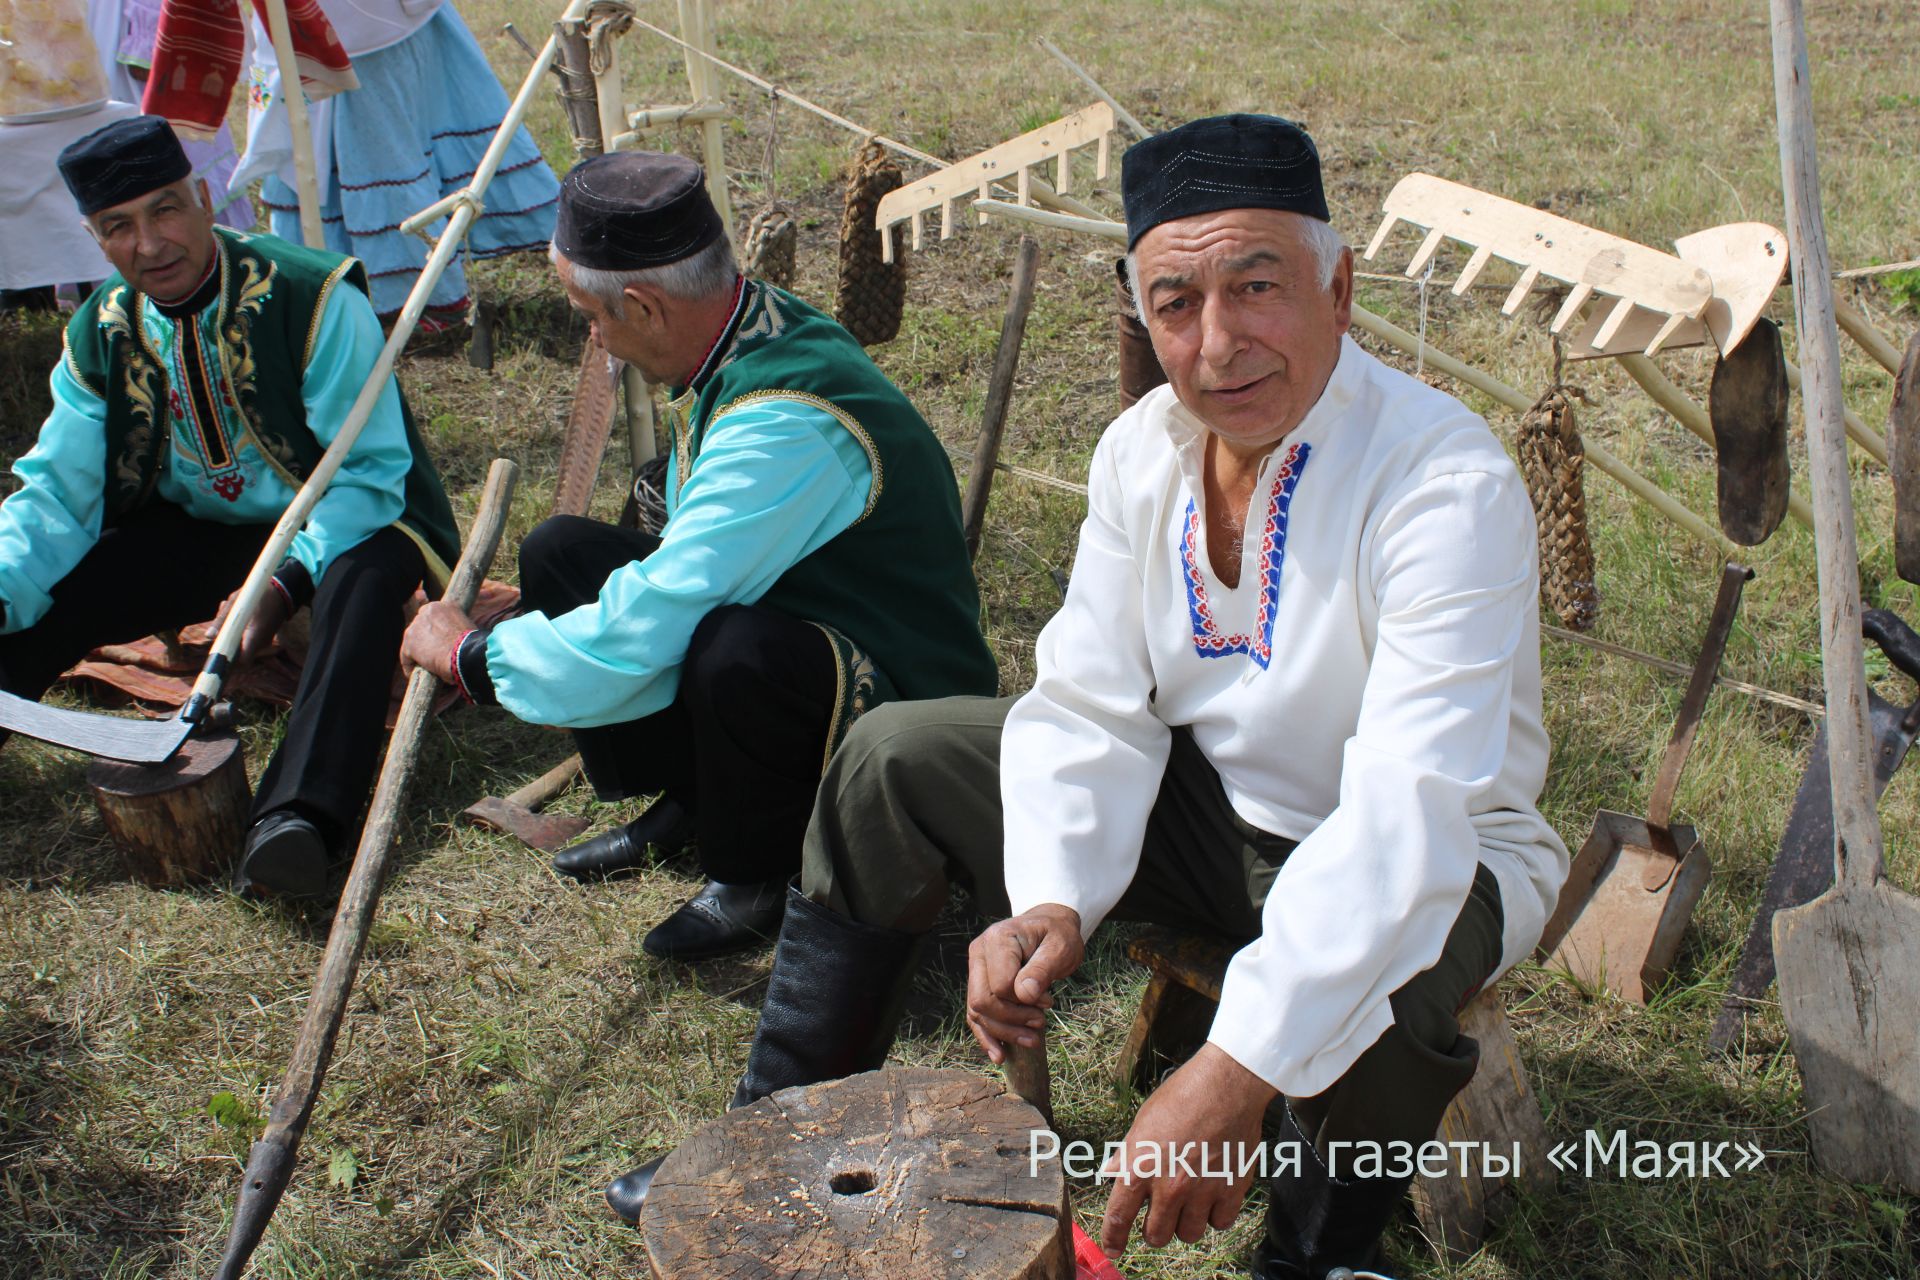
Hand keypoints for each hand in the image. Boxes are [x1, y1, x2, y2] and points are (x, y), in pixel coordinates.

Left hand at [213, 584, 290, 663]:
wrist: (284, 591)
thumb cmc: (260, 595)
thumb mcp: (236, 602)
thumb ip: (222, 620)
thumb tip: (209, 636)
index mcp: (255, 636)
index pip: (242, 661)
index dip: (229, 659)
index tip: (219, 650)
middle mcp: (261, 643)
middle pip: (239, 652)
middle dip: (227, 640)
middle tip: (223, 622)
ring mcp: (264, 642)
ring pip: (243, 645)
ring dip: (234, 633)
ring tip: (232, 614)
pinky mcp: (265, 638)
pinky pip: (249, 640)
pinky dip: (242, 631)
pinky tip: (241, 615)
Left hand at [400, 599, 474, 683]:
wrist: (465, 654)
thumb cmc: (472, 646)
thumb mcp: (467, 629)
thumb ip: (455, 629)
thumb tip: (453, 641)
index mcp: (443, 606)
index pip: (432, 615)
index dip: (433, 628)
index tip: (436, 638)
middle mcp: (427, 611)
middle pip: (420, 625)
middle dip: (424, 638)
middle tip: (430, 652)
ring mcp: (416, 626)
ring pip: (412, 640)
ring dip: (417, 652)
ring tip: (424, 665)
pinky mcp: (409, 643)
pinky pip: (406, 657)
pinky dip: (410, 665)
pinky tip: (414, 673)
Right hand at [965, 904, 1083, 1063]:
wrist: (1049, 927)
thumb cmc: (1057, 935)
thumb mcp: (1060, 947)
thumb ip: (1043, 968)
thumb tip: (1025, 995)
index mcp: (998, 939)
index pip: (1001, 985)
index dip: (1023, 1002)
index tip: (1048, 1001)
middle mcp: (979, 953)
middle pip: (982, 1000)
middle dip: (1011, 1021)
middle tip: (1040, 1025)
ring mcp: (975, 968)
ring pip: (977, 1011)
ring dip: (1003, 1033)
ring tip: (1031, 1041)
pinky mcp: (978, 983)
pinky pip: (975, 1014)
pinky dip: (987, 1036)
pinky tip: (999, 1055)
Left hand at [1099, 1043, 1277, 1257]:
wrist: (1225, 1087)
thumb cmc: (1181, 1097)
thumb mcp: (1142, 1122)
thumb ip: (1128, 1154)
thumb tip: (1112, 1174)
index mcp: (1140, 1168)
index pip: (1119, 1217)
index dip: (1113, 1238)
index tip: (1113, 1249)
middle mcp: (1169, 1186)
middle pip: (1156, 1235)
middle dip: (1153, 1231)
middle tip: (1158, 1217)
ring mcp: (1202, 1191)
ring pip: (1188, 1234)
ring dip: (1185, 1224)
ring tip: (1188, 1204)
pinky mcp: (1231, 1190)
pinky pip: (1220, 1223)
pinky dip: (1215, 1216)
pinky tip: (1212, 1198)